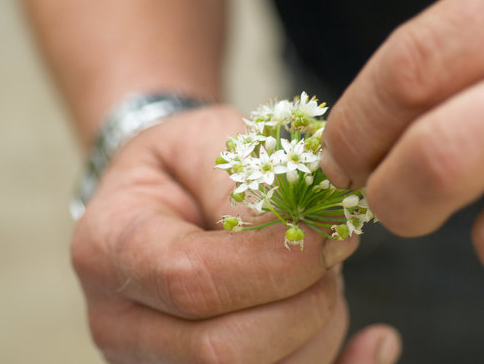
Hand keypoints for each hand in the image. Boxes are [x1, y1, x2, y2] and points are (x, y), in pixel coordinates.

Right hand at [71, 106, 400, 362]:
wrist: (167, 194)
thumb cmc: (187, 162)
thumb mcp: (209, 141)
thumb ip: (247, 185)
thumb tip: (302, 239)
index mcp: (112, 248)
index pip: (194, 281)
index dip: (276, 264)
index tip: (327, 233)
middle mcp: (122, 321)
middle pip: (226, 351)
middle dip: (306, 302)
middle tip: (332, 252)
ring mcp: (157, 360)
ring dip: (320, 326)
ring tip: (322, 274)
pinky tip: (371, 344)